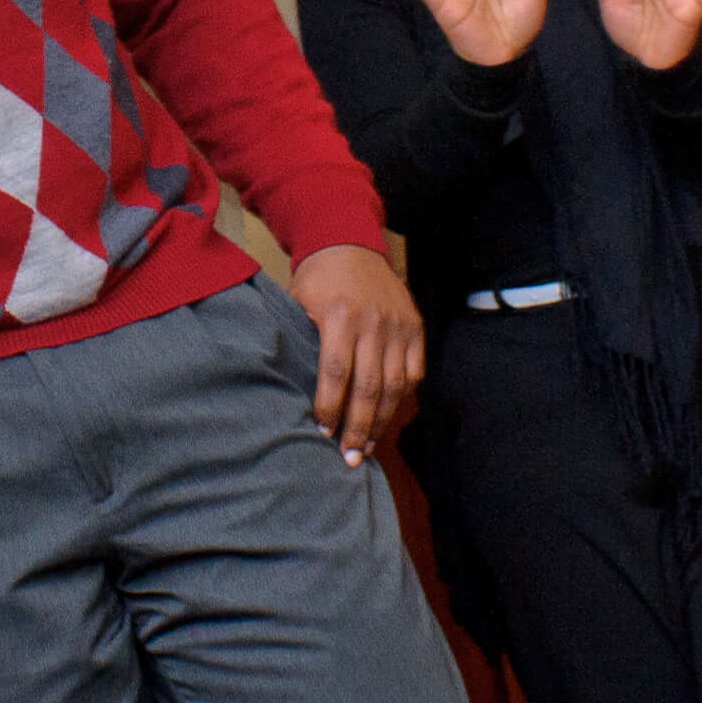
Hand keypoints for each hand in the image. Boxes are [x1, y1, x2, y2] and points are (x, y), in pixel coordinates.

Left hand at [290, 243, 424, 463]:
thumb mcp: (297, 302)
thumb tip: (286, 390)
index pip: (336, 373)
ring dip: (380, 421)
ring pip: (394, 385)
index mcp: (339, 317)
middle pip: (368, 387)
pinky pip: (414, 372)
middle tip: (348, 458)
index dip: (329, 407)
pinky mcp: (415, 328)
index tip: (322, 432)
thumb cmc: (317, 280)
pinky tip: (388, 417)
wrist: (350, 244)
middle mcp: (373, 324)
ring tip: (367, 448)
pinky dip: (402, 398)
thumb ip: (298, 341)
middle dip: (357, 427)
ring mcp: (398, 326)